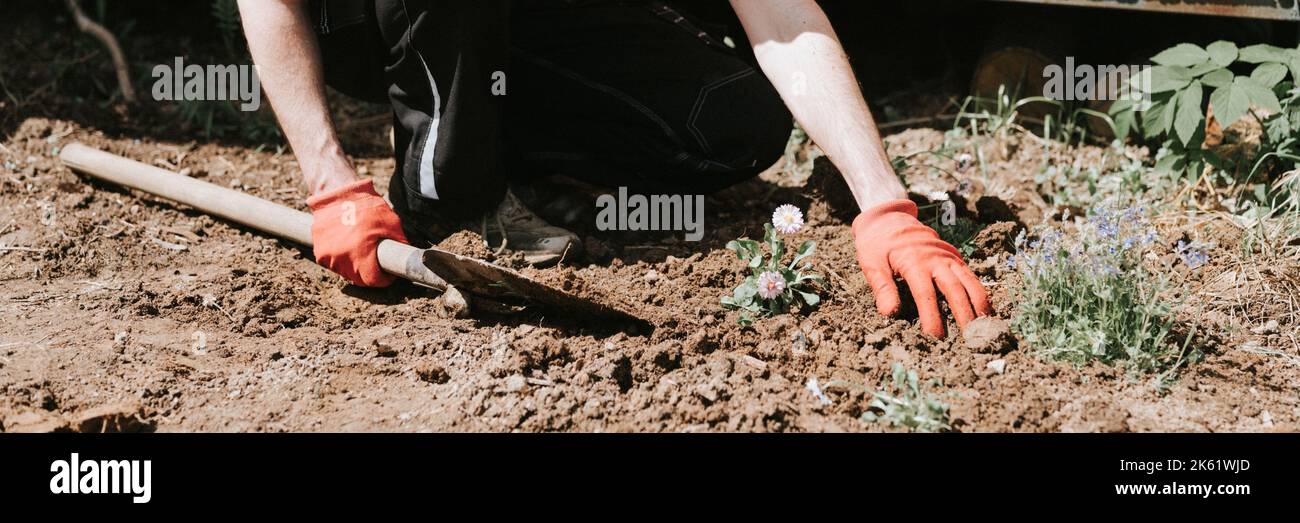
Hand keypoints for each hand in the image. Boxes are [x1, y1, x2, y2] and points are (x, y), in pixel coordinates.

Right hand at [306, 179, 407, 286]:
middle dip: (369, 273)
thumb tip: (405, 257)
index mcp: (361, 256)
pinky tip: (348, 246)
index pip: (373, 281)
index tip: (387, 273)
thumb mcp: (391, 224)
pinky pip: (333, 263)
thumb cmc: (367, 207)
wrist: (339, 194)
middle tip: (375, 262)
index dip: (383, 278)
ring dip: (354, 267)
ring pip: (345, 272)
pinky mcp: (319, 252)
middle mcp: (342, 260)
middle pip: (359, 279)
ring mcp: (328, 257)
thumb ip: (399, 244)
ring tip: (361, 251)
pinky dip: (341, 259)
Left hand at [852, 199, 991, 336]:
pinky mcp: (954, 257)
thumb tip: (889, 313)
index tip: (935, 337)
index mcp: (913, 262)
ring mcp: (947, 257)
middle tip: (969, 338)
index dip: (932, 316)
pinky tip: (985, 310)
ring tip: (985, 326)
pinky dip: (980, 292)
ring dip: (978, 304)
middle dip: (963, 314)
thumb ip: (882, 288)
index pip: (925, 294)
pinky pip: (971, 276)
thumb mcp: (872, 264)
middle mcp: (935, 259)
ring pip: (968, 281)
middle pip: (954, 289)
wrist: (889, 218)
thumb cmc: (877, 245)